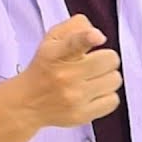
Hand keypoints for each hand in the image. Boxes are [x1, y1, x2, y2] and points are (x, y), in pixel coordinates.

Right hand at [18, 14, 121, 128]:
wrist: (27, 102)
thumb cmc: (45, 67)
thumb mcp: (51, 40)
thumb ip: (75, 27)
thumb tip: (98, 34)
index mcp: (55, 53)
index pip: (74, 43)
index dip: (87, 38)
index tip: (96, 36)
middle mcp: (65, 75)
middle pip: (109, 60)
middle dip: (105, 58)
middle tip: (93, 62)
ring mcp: (74, 97)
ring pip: (114, 79)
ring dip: (106, 77)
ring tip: (92, 78)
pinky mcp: (82, 114)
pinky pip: (113, 100)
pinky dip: (106, 95)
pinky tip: (93, 93)